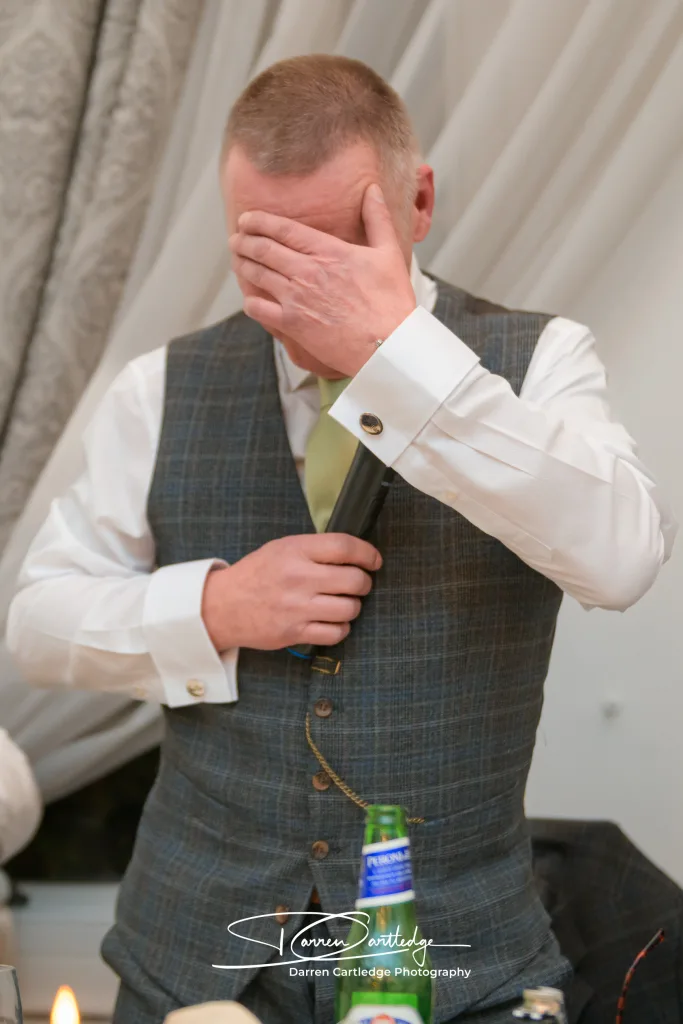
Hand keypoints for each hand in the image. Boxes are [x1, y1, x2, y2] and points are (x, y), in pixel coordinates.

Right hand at [201, 533, 381, 651]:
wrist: (223, 606)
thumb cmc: (256, 574)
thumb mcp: (281, 548)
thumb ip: (314, 549)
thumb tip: (354, 554)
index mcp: (295, 551)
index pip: (345, 547)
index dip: (368, 553)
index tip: (374, 560)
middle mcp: (298, 578)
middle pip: (354, 580)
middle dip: (364, 583)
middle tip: (358, 584)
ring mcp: (297, 607)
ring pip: (350, 609)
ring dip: (353, 606)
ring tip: (342, 603)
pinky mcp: (295, 632)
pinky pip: (336, 633)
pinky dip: (341, 628)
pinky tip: (332, 621)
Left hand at [229, 184, 415, 375]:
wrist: (388, 345)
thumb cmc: (392, 303)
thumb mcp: (389, 253)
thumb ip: (377, 218)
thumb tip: (373, 189)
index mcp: (328, 251)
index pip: (283, 229)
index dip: (259, 221)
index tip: (247, 219)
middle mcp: (307, 271)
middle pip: (263, 249)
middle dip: (244, 241)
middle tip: (236, 239)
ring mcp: (297, 298)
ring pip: (257, 275)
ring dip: (242, 265)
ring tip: (237, 261)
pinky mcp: (293, 325)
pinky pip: (259, 310)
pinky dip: (250, 302)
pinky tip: (250, 299)